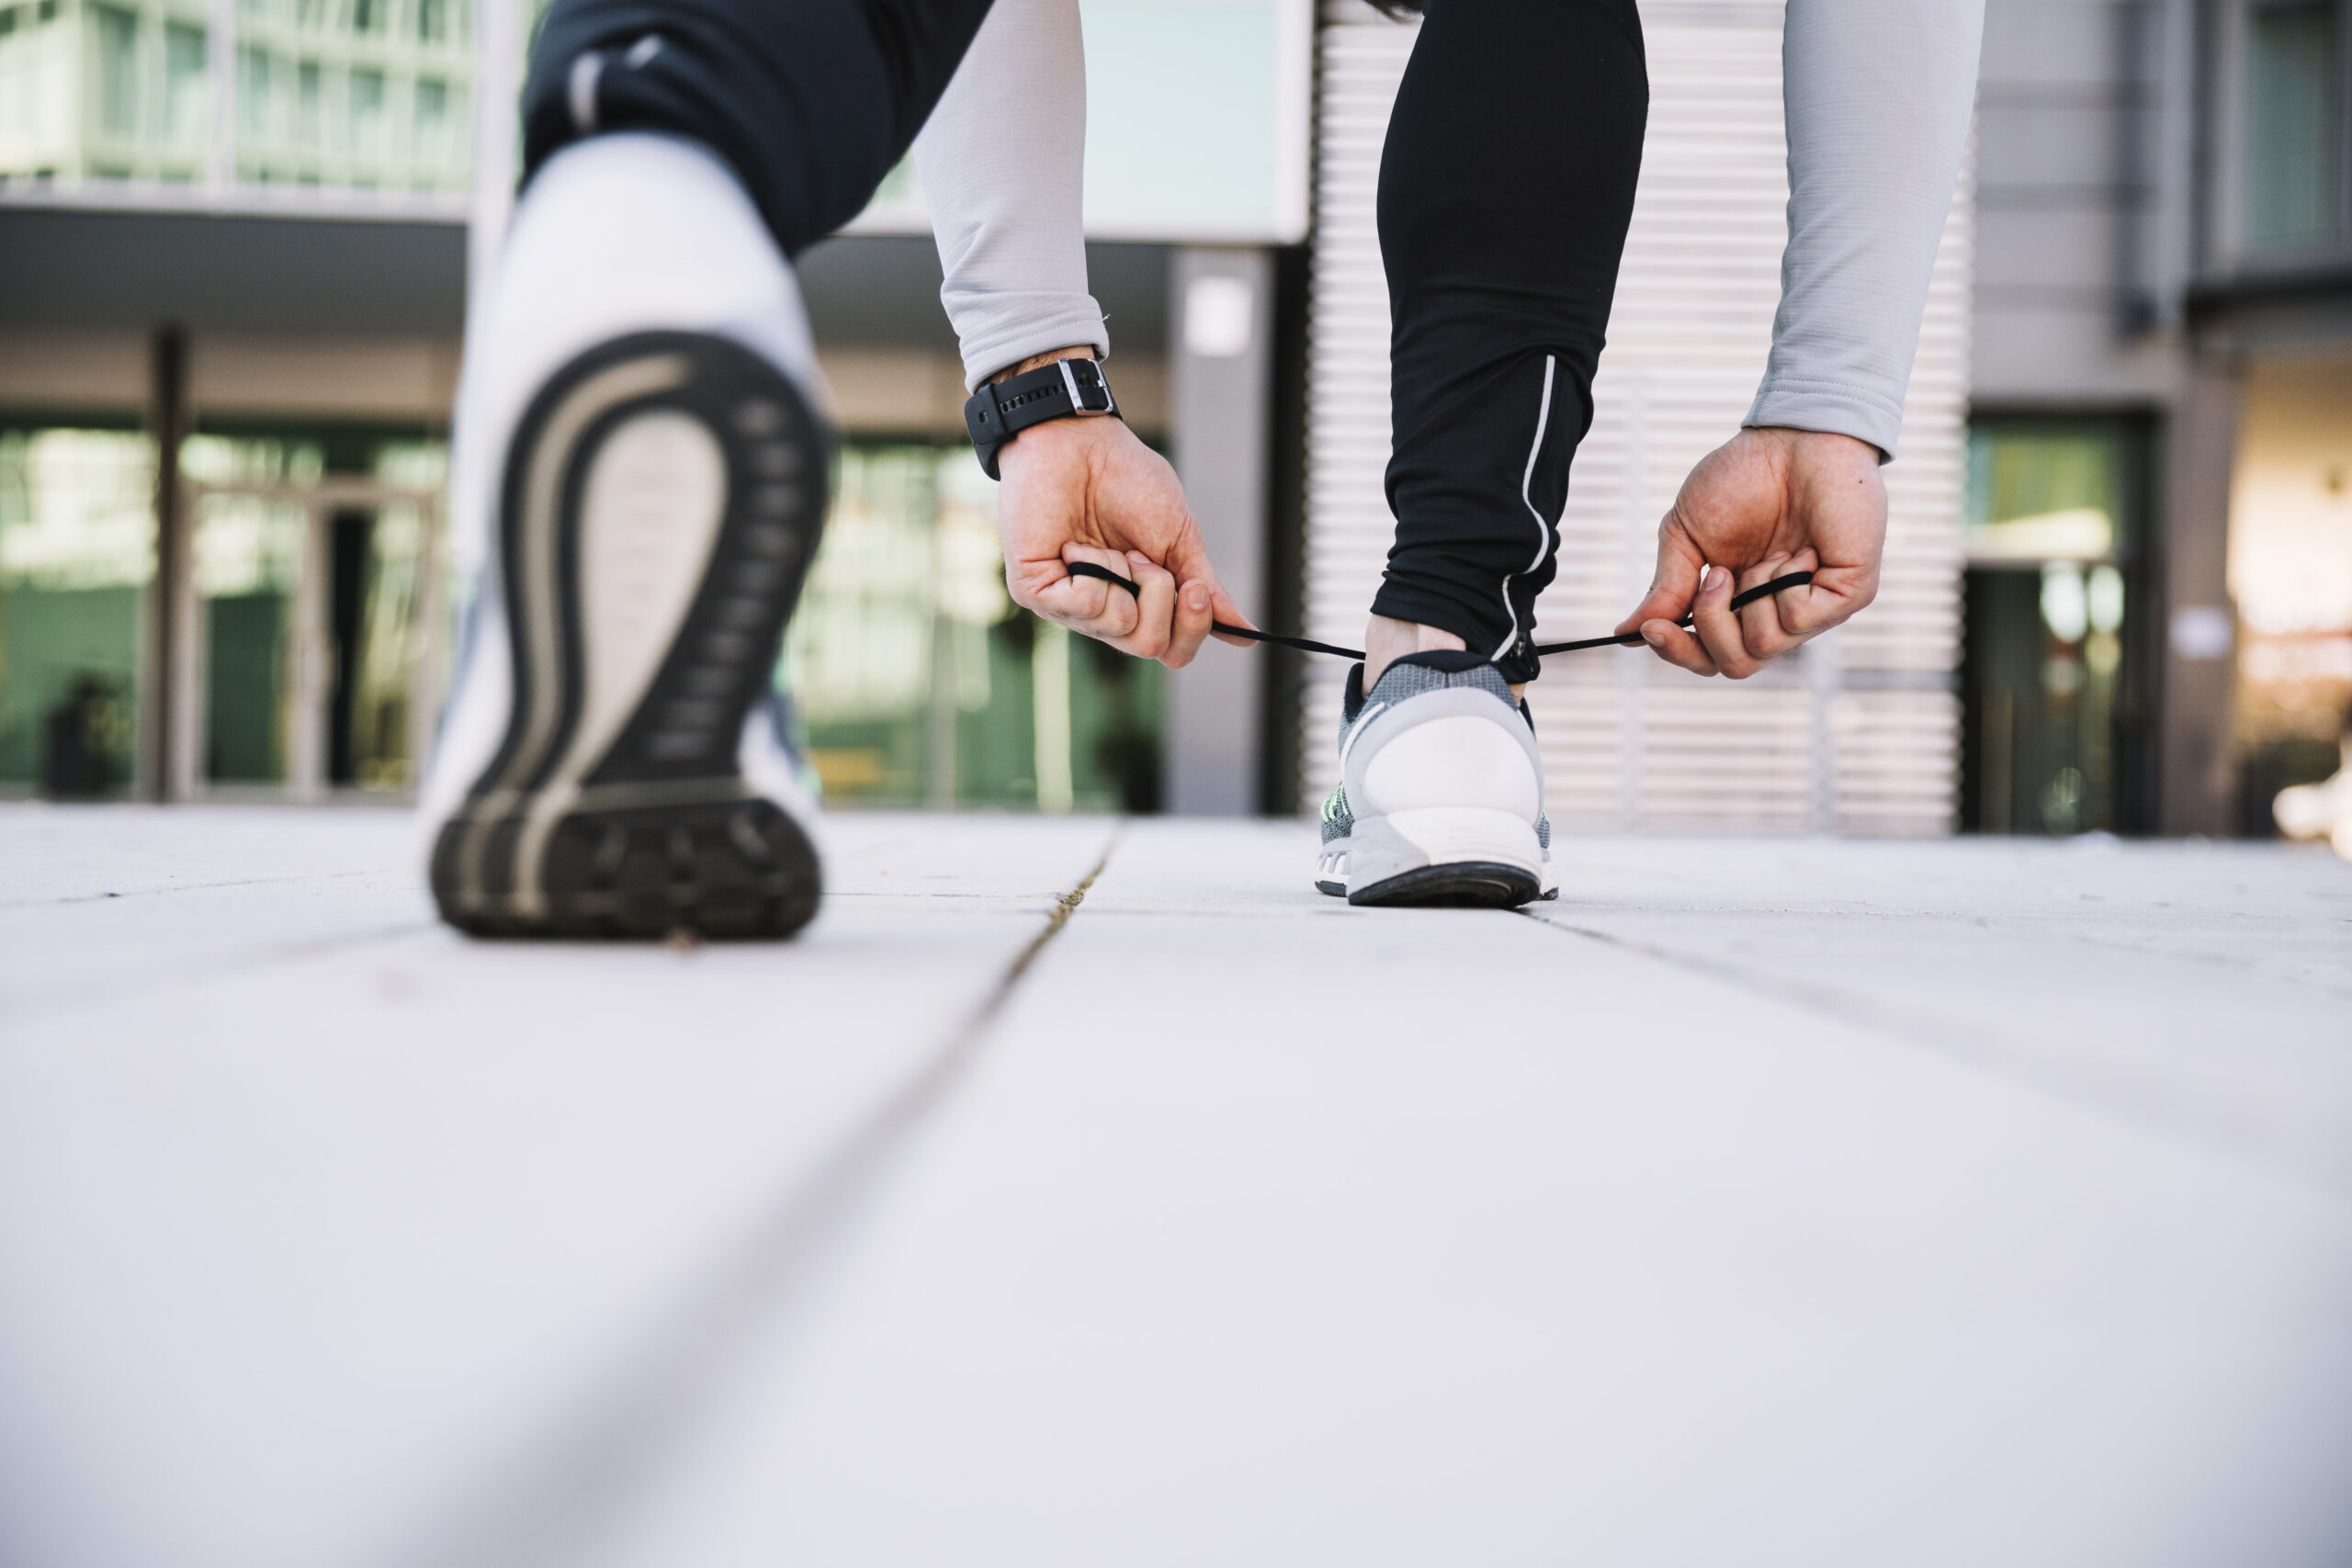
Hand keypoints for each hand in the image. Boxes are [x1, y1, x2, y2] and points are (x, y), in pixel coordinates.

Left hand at [996, 413, 1253, 668]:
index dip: (1193, 628)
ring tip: (1107, 544)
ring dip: (1128, 577)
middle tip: (1141, 555)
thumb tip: (1246, 632)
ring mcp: (1069, 607)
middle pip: (1152, 647)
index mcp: (1140, 604)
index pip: (1173, 651)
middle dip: (1161, 596)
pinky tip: (1073, 546)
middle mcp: (1105, 613)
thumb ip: (1206, 590)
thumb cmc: (1128, 482)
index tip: (1196, 588)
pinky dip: (1094, 571)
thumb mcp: (1180, 539)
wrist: (1081, 442)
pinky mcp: (1036, 594)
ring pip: (1123, 629)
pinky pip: (1086, 607)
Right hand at [1617, 427, 1884, 678]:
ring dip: (1750, 597)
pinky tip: (1803, 551)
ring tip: (1770, 554)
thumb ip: (1666, 589)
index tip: (1650, 630)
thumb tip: (1629, 632)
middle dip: (1710, 626)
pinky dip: (1786, 585)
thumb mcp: (1687, 536)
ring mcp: (1816, 607)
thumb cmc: (1743, 479)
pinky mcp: (1849, 594)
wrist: (1794, 438)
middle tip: (1716, 576)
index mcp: (1740, 605)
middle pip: (1734, 665)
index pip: (1708, 656)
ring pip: (1764, 647)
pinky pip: (1799, 622)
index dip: (1676, 650)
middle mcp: (1778, 614)